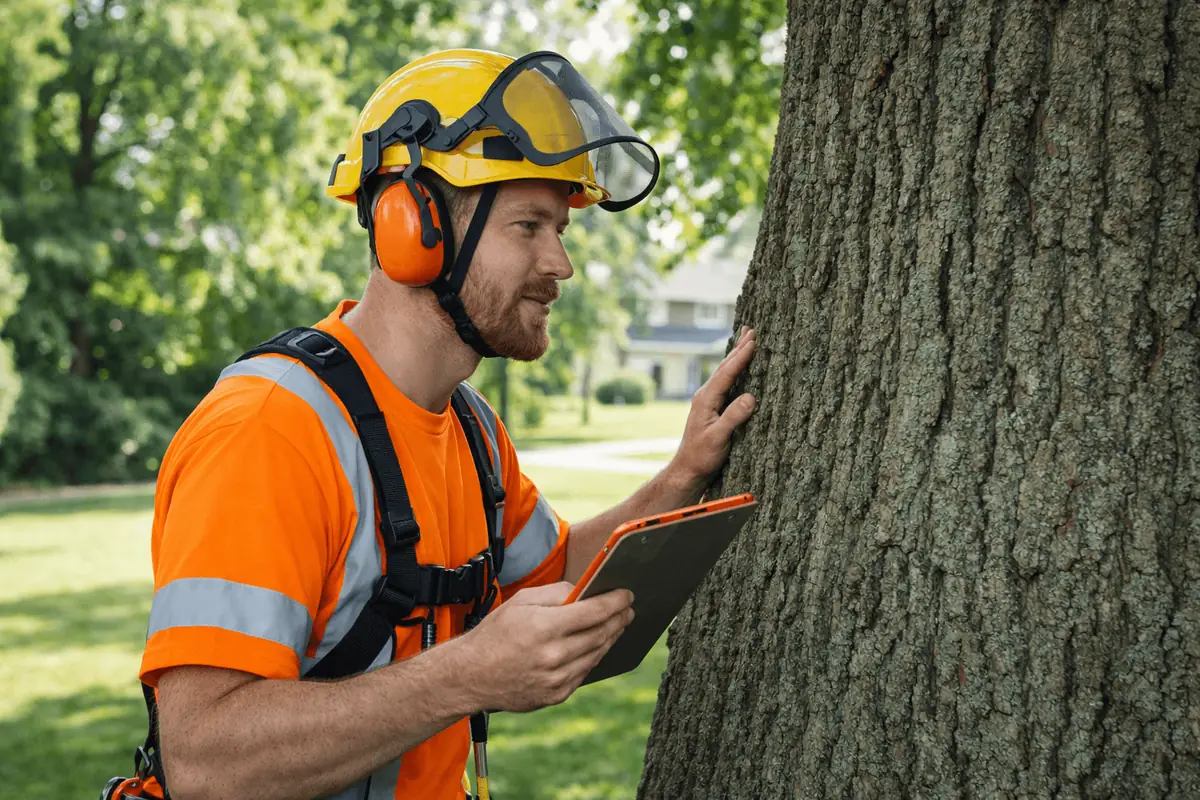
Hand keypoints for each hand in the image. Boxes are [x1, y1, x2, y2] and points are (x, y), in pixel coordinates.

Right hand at [458, 582, 634, 711]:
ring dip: (610, 638)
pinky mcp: (555, 696)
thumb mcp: (521, 601)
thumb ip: (556, 593)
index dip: (616, 602)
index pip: (594, 612)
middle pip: (600, 634)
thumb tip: (584, 591)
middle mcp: (553, 656)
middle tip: (628, 609)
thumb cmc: (494, 634)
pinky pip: (584, 673)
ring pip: (596, 655)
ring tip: (617, 625)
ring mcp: (556, 679)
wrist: (470, 676)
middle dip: (619, 619)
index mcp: (544, 627)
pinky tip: (596, 646)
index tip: (627, 595)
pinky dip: (593, 657)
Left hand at [669, 327, 757, 485]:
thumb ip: (733, 417)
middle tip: (751, 329)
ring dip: (736, 356)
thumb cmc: (702, 456)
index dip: (741, 356)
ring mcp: (709, 402)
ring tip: (746, 340)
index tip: (753, 340)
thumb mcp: (719, 438)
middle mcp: (706, 396)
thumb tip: (751, 397)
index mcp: (706, 399)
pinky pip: (727, 383)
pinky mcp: (713, 409)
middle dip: (739, 348)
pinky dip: (735, 371)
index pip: (727, 373)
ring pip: (725, 373)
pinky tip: (739, 368)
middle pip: (725, 367)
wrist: (689, 470)